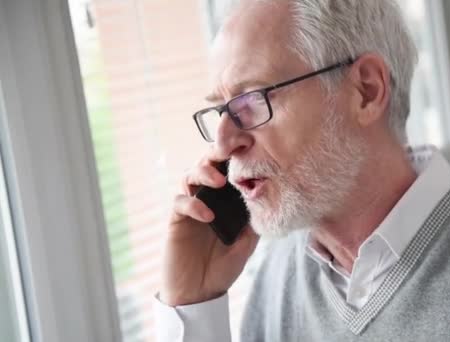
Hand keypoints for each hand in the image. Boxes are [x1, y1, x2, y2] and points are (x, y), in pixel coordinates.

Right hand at [159, 154, 257, 305]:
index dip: (235, 151)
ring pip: (189, 175)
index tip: (249, 142)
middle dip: (216, 151)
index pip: (229, 166)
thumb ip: (254, 218)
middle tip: (228, 150)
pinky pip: (180, 202)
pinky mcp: (177, 220)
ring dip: (203, 172)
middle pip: (207, 162)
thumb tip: (268, 196)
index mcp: (226, 198)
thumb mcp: (248, 241)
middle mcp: (208, 197)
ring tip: (218, 182)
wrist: (200, 292)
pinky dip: (193, 204)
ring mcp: (191, 206)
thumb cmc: (223, 265)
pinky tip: (207, 215)